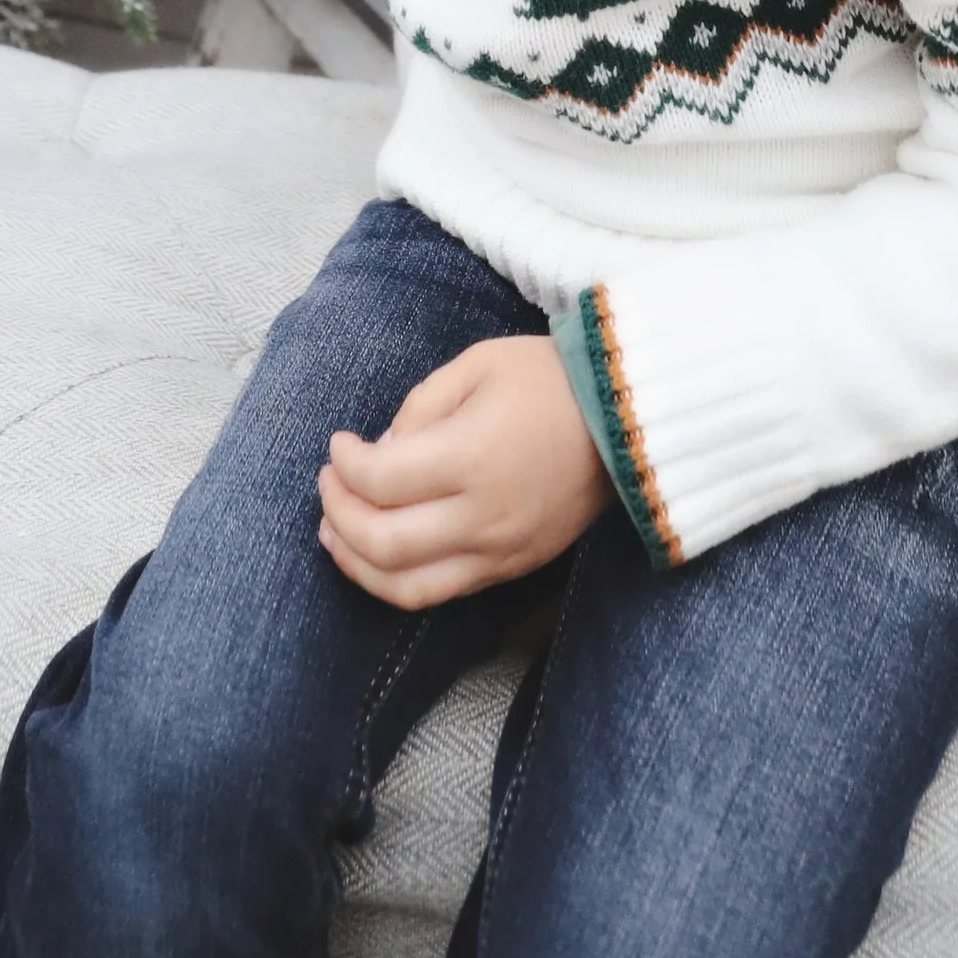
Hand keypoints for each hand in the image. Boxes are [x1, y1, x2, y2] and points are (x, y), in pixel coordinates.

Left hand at [318, 333, 612, 609]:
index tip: (338, 444)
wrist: (630, 418)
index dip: (344, 463)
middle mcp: (482, 516)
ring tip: (333, 534)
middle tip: (328, 485)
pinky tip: (379, 556)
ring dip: (357, 566)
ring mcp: (501, 551)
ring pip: (407, 588)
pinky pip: (443, 592)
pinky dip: (399, 581)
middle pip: (383, 543)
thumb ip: (419, 407)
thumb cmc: (551, 379)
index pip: (380, 478)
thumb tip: (379, 453)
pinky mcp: (515, 569)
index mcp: (471, 457)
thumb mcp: (477, 365)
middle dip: (339, 515)